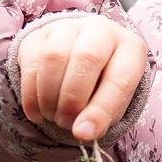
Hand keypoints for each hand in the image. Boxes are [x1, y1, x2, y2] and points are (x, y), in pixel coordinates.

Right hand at [16, 16, 147, 141]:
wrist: (82, 59)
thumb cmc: (104, 84)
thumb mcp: (113, 101)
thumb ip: (103, 116)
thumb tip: (82, 133)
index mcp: (130, 48)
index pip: (120, 78)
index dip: (102, 109)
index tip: (85, 133)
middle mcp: (101, 30)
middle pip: (86, 58)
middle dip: (72, 99)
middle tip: (66, 123)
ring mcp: (68, 27)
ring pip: (54, 57)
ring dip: (49, 96)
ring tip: (53, 117)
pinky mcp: (38, 35)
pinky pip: (31, 62)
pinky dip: (31, 94)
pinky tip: (37, 112)